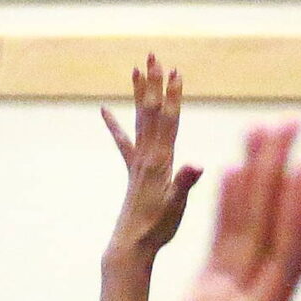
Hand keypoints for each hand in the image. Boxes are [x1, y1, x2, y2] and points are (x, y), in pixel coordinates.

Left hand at [102, 56, 202, 267]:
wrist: (131, 246)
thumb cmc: (157, 229)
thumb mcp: (176, 206)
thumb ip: (185, 184)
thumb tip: (197, 165)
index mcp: (160, 161)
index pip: (169, 121)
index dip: (173, 95)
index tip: (175, 71)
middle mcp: (147, 156)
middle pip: (151, 112)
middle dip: (154, 83)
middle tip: (152, 55)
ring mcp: (138, 162)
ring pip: (140, 120)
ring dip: (140, 94)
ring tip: (135, 69)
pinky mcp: (134, 171)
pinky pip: (124, 142)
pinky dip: (114, 125)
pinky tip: (103, 110)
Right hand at [147, 126, 300, 300]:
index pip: (285, 259)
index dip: (294, 212)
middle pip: (269, 232)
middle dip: (278, 176)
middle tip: (285, 121)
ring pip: (245, 235)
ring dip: (255, 185)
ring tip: (260, 133)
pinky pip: (216, 257)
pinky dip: (223, 216)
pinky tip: (227, 182)